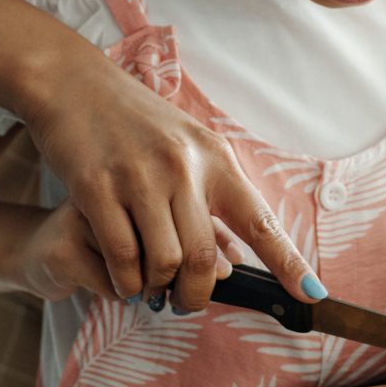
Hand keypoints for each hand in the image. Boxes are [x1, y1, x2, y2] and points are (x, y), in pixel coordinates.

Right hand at [23, 40, 323, 312]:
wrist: (73, 83)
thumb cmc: (132, 120)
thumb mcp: (183, 148)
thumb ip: (210, 200)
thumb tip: (235, 263)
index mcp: (214, 156)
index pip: (260, 219)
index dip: (289, 262)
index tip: (312, 295)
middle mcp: (183, 166)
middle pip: (206, 257)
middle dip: (198, 295)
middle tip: (185, 304)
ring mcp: (140, 176)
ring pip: (165, 262)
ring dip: (158, 289)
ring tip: (149, 289)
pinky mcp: (96, 188)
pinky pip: (122, 256)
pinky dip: (126, 281)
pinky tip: (125, 278)